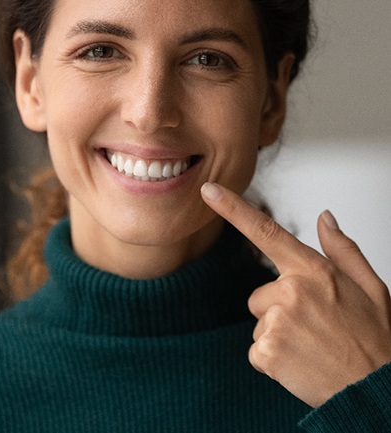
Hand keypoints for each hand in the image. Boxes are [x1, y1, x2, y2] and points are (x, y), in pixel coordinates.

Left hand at [201, 182, 390, 406]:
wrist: (375, 391)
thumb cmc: (374, 339)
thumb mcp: (370, 286)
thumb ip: (342, 249)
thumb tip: (325, 217)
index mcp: (313, 269)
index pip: (265, 231)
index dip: (232, 208)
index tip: (208, 191)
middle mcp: (291, 290)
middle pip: (260, 294)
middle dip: (279, 310)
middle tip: (314, 327)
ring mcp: (277, 321)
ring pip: (260, 322)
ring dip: (278, 335)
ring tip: (311, 346)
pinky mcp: (267, 351)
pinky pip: (256, 350)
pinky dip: (273, 359)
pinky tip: (300, 363)